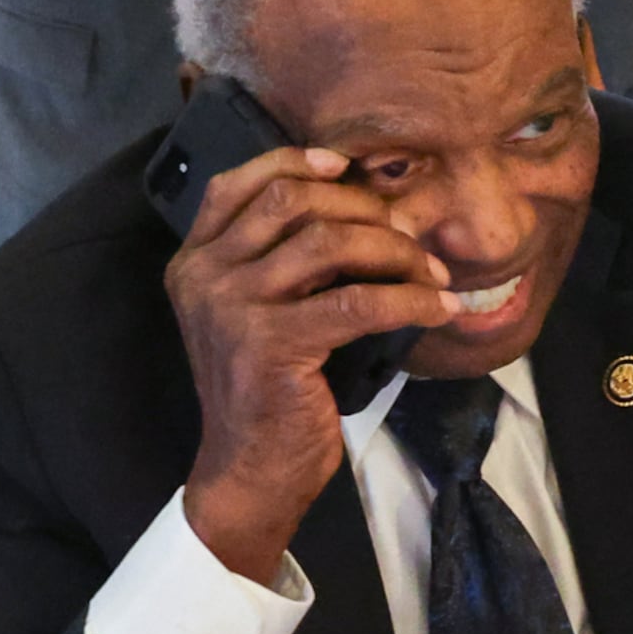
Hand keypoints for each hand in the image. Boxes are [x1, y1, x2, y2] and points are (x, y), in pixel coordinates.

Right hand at [166, 143, 458, 586]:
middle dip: (363, 208)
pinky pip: (358, 301)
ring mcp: (232, 309)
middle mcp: (203, 277)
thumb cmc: (267, 391)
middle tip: (409, 236)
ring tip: (430, 274)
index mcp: (193, 263)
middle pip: (291, 201)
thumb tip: (358, 206)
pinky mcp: (272, 344)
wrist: (250, 471)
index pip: (238, 184)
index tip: (348, 166)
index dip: (295, 162)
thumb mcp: (257, 314)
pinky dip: (410, 299)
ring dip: (394, 251)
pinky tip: (438, 308)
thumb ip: (279, 260)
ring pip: (328, 241)